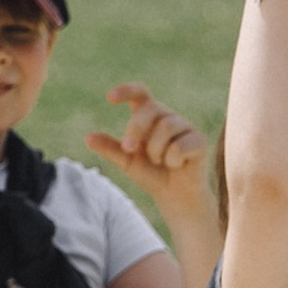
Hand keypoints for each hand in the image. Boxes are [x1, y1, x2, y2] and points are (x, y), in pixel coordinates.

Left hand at [89, 85, 214, 224]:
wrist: (174, 197)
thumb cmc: (152, 175)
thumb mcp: (127, 162)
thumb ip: (111, 149)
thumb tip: (88, 138)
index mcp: (150, 117)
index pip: (140, 94)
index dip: (127, 90)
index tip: (110, 98)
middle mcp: (169, 117)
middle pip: (151, 108)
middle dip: (136, 128)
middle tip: (128, 148)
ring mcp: (186, 127)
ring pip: (166, 127)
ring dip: (156, 150)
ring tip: (159, 161)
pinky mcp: (199, 141)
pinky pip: (180, 145)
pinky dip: (172, 160)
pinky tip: (176, 166)